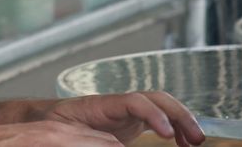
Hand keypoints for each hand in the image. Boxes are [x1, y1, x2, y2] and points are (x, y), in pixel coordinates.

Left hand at [39, 92, 205, 146]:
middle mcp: (118, 104)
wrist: (45, 121)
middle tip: (195, 138)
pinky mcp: (131, 122)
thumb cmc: (53, 126)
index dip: (153, 114)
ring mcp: (126, 111)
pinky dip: (174, 128)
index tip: (167, 133)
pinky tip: (182, 143)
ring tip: (195, 141)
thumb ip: (90, 137)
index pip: (134, 101)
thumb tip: (113, 142)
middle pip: (155, 98)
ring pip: (161, 106)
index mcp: (101, 104)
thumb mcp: (66, 134)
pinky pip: (158, 119)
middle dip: (179, 114)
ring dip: (181, 120)